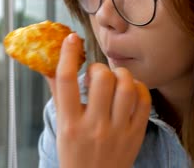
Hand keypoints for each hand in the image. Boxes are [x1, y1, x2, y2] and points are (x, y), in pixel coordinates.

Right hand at [48, 33, 151, 167]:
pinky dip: (138, 88)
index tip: (71, 39)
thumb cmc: (74, 153)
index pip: (66, 81)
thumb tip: (49, 64)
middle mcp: (94, 127)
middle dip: (99, 69)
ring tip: (115, 80)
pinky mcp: (136, 134)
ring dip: (121, 75)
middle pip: (101, 78)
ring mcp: (118, 131)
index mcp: (70, 124)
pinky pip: (144, 100)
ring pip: (126, 86)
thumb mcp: (62, 127)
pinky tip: (130, 90)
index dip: (68, 54)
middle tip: (96, 75)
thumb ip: (58, 95)